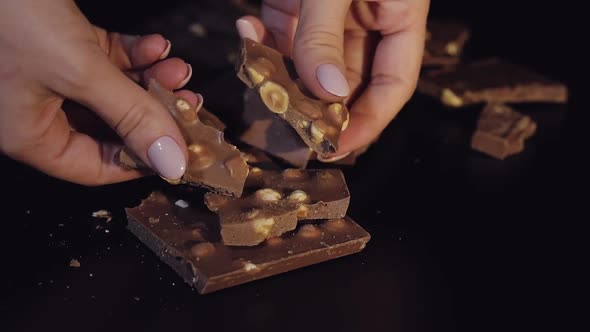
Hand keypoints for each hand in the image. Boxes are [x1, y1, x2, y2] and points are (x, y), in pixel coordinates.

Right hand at [0, 0, 198, 184]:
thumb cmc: (7, 14)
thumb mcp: (78, 71)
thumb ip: (129, 115)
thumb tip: (171, 160)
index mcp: (30, 135)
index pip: (96, 167)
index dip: (143, 160)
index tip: (181, 150)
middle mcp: (38, 111)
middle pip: (112, 127)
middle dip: (153, 113)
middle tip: (188, 103)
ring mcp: (49, 77)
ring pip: (113, 92)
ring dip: (150, 80)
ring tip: (178, 69)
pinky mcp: (59, 45)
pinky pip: (105, 61)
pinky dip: (133, 54)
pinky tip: (155, 46)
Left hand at [236, 0, 428, 156]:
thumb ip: (327, 35)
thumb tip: (326, 93)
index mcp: (400, 17)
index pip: (393, 84)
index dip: (368, 121)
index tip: (336, 147)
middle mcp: (368, 21)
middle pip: (347, 81)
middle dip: (317, 105)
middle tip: (289, 126)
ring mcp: (331, 13)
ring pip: (308, 62)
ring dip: (282, 76)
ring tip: (261, 84)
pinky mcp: (297, 1)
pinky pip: (280, 31)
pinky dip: (262, 38)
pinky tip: (247, 32)